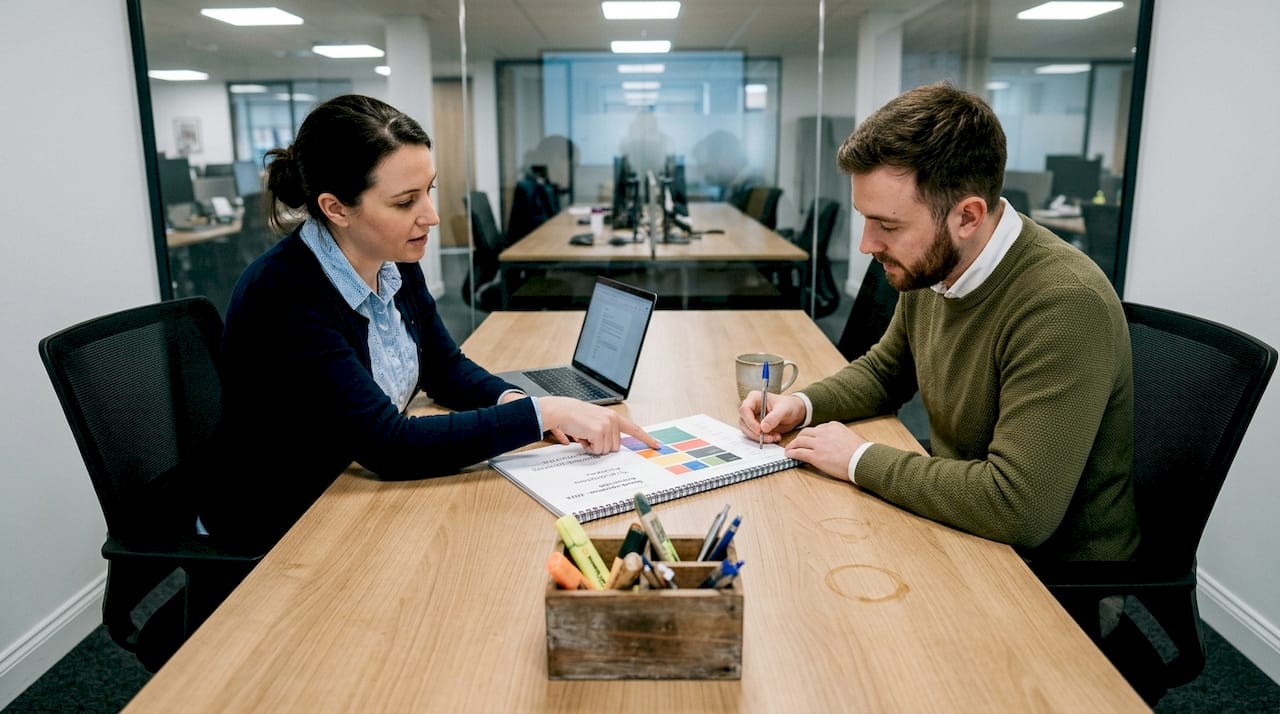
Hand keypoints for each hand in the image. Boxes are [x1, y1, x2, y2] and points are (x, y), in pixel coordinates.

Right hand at [538, 396, 659, 454]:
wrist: (560, 411)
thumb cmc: (573, 417)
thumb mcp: (594, 422)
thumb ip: (606, 431)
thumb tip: (609, 448)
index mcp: (613, 417)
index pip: (634, 429)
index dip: (646, 438)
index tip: (657, 445)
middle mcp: (613, 419)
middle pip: (615, 447)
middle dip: (601, 447)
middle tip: (589, 437)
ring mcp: (607, 425)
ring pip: (606, 451)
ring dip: (593, 447)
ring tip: (584, 435)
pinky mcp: (599, 431)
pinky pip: (597, 450)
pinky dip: (588, 448)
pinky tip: (582, 436)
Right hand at [738, 392, 805, 443]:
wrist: (794, 412)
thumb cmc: (789, 406)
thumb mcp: (784, 410)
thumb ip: (774, 417)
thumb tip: (763, 428)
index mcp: (754, 398)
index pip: (744, 410)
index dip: (750, 421)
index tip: (759, 430)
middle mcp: (750, 408)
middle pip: (743, 422)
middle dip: (755, 433)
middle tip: (768, 438)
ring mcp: (751, 418)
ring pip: (747, 431)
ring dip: (759, 438)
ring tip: (774, 437)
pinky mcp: (755, 427)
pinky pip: (754, 435)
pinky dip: (763, 439)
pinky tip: (774, 437)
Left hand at [784, 421, 867, 481]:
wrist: (863, 460)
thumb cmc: (861, 453)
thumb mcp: (850, 437)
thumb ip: (839, 437)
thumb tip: (835, 444)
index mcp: (833, 426)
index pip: (818, 428)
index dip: (811, 435)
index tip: (809, 439)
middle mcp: (824, 432)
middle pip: (806, 432)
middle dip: (799, 438)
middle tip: (796, 443)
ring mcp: (819, 444)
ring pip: (800, 441)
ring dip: (792, 445)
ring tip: (788, 449)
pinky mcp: (816, 456)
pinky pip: (799, 452)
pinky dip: (792, 453)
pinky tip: (789, 455)